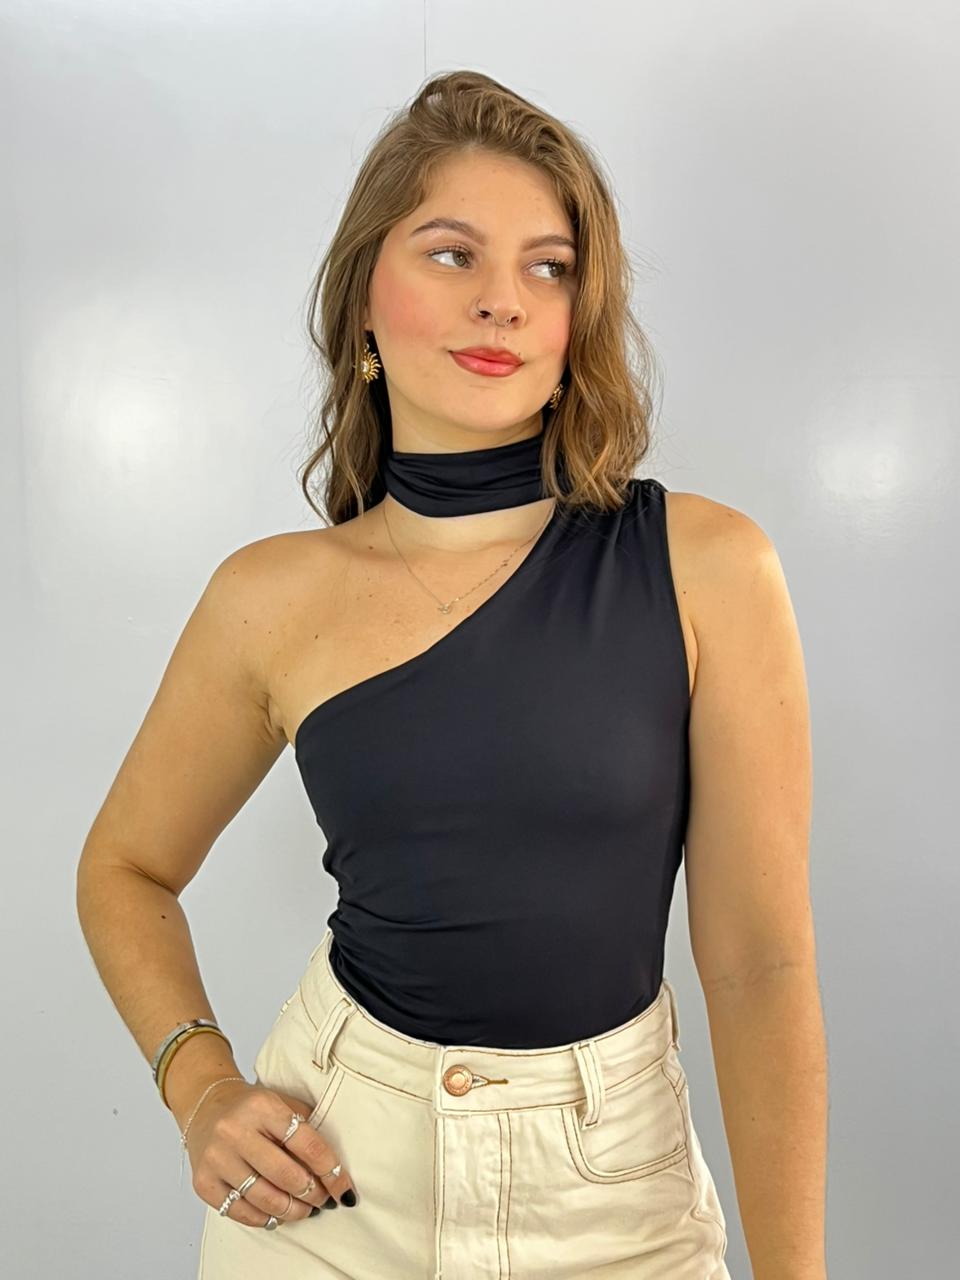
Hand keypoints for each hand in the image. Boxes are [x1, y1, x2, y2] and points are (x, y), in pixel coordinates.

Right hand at [184, 1079, 357, 1226]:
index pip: (307, 1144)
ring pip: (264, 1198)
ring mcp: (217, 1158)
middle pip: (286, 1176)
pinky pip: (239, 1211)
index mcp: (262, 1106)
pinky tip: (277, 1215)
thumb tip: (334, 1170)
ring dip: (292, 1211)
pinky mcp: (203, 1182)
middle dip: (312, 1194)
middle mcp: (236, 1131)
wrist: (205, 1106)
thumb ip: (306, 1128)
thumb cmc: (252, 1108)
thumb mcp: (282, 1103)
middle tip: (323, 1200)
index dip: (331, 1171)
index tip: (344, 1188)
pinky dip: (264, 1218)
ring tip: (305, 1210)